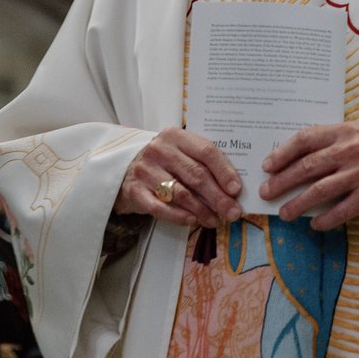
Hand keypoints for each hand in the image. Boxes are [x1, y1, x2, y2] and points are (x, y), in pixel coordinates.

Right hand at [114, 127, 242, 225]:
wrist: (123, 168)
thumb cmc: (161, 161)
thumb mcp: (178, 151)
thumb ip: (201, 162)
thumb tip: (232, 188)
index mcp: (175, 136)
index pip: (206, 151)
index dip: (224, 171)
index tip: (236, 189)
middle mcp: (159, 150)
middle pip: (196, 175)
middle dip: (218, 197)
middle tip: (233, 213)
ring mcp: (146, 171)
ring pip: (181, 193)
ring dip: (202, 210)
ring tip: (215, 220)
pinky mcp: (135, 191)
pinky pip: (160, 208)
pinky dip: (178, 216)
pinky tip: (192, 221)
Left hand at [260, 125, 358, 230]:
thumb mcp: (356, 137)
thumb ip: (330, 144)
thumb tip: (292, 160)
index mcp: (344, 132)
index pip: (305, 139)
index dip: (283, 153)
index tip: (267, 166)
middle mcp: (351, 150)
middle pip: (307, 166)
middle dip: (282, 181)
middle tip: (266, 192)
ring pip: (319, 190)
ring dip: (297, 203)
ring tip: (284, 213)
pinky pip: (341, 210)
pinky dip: (324, 219)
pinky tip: (314, 224)